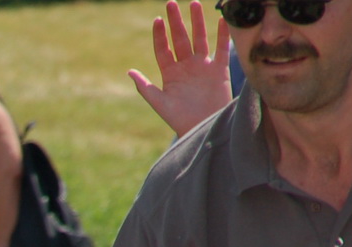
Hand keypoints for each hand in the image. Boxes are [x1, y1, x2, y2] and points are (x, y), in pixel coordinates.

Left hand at [129, 0, 231, 138]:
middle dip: (176, 22)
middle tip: (171, 4)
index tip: (157, 20)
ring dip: (196, 22)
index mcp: (170, 73)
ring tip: (193, 4)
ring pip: (199, 39)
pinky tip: (221, 20)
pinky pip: (220, 49)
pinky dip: (222, 35)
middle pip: (180, 39)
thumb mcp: (160, 103)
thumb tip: (129, 72)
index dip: (160, 35)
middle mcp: (186, 66)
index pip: (163, 49)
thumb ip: (145, 87)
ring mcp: (202, 66)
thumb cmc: (179, 119)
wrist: (202, 128)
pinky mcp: (218, 70)